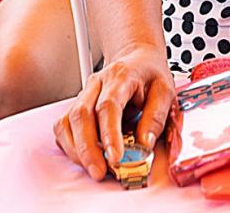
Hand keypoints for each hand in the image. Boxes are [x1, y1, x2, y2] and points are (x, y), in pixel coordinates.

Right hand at [53, 44, 174, 180]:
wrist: (138, 58)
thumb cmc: (150, 73)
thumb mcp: (165, 90)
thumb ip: (156, 117)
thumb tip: (145, 143)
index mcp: (121, 76)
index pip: (108, 106)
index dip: (109, 134)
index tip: (115, 157)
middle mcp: (97, 84)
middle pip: (82, 115)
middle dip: (88, 149)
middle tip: (100, 171)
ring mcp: (83, 94)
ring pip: (68, 122)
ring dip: (77, 150)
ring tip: (94, 168)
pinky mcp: (76, 106)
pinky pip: (64, 128)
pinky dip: (70, 146)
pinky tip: (84, 156)